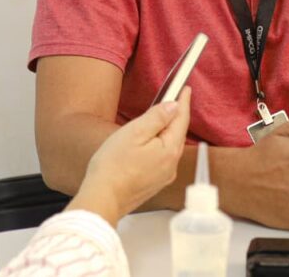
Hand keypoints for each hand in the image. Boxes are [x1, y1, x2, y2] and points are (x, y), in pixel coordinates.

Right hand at [68, 88, 191, 225]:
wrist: (102, 198)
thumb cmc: (113, 166)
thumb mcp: (134, 133)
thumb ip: (156, 117)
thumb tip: (173, 106)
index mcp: (169, 150)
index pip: (181, 119)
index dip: (183, 102)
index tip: (185, 89)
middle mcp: (171, 165)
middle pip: (177, 133)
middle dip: (176, 116)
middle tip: (174, 99)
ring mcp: (164, 176)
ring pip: (170, 147)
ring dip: (168, 131)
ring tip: (161, 118)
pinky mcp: (154, 184)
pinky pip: (162, 159)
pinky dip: (160, 146)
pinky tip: (151, 143)